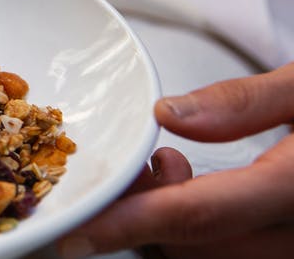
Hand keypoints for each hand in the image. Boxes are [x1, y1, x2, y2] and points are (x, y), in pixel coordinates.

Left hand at [58, 62, 293, 257]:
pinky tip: (202, 192)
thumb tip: (167, 118)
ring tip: (174, 168)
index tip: (75, 233)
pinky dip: (208, 232)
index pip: (201, 217)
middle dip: (149, 214)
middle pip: (200, 247)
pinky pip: (240, 253)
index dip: (129, 225)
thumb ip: (244, 103)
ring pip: (217, 257)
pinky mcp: (291, 247)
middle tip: (140, 161)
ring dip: (177, 225)